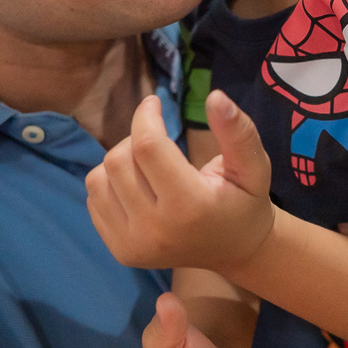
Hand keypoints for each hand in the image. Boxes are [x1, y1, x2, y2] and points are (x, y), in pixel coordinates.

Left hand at [86, 91, 274, 270]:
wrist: (234, 251)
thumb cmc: (244, 201)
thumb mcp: (254, 166)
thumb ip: (239, 132)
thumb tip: (215, 96)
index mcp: (189, 206)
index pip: (147, 146)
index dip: (146, 116)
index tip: (155, 103)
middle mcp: (155, 230)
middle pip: (118, 160)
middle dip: (136, 138)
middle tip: (159, 141)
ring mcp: (132, 245)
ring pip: (98, 178)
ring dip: (120, 160)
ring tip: (149, 166)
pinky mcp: (119, 251)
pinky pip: (93, 200)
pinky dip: (111, 184)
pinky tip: (139, 189)